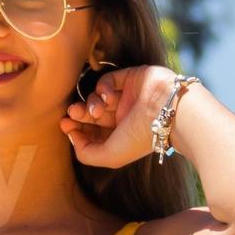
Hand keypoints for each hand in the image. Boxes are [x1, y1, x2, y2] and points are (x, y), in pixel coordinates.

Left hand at [60, 64, 174, 167]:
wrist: (168, 112)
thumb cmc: (141, 137)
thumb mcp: (110, 156)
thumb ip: (86, 153)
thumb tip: (72, 138)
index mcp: (120, 136)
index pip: (92, 132)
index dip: (76, 129)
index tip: (65, 126)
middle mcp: (122, 117)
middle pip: (91, 114)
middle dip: (79, 114)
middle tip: (71, 114)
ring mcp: (126, 97)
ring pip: (97, 97)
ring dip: (91, 103)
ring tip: (96, 111)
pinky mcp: (129, 78)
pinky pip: (107, 80)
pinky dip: (102, 88)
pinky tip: (108, 97)